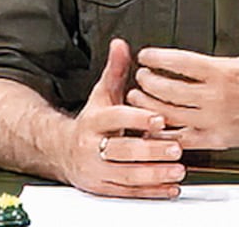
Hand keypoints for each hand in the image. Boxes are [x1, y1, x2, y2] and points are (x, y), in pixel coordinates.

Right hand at [61, 38, 185, 197]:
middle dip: (150, 151)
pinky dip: (151, 192)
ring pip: (126, 175)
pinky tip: (169, 188)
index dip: (137, 119)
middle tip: (176, 148)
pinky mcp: (103, 188)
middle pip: (122, 151)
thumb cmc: (91, 122)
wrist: (61, 150)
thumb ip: (115, 71)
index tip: (159, 119)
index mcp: (93, 121)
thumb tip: (121, 45)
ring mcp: (97, 170)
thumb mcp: (102, 94)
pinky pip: (128, 192)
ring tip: (177, 170)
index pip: (115, 118)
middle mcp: (92, 147)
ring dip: (154, 174)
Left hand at [127, 0, 238, 149]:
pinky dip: (166, 133)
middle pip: (170, 90)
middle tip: (140, 75)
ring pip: (172, 114)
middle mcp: (216, 98)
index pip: (181, 63)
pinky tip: (155, 127)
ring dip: (150, 105)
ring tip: (137, 98)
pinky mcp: (218, 139)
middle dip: (149, 81)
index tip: (146, 55)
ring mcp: (215, 121)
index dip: (158, 58)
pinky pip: (185, 138)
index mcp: (224, 73)